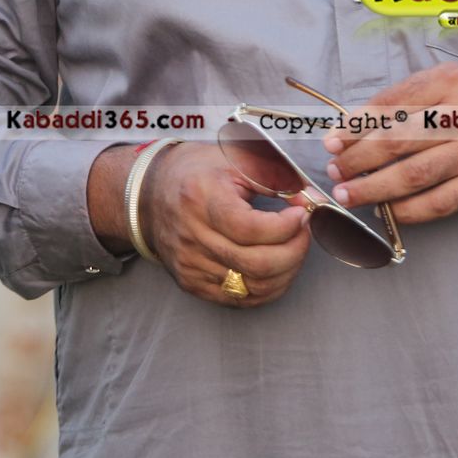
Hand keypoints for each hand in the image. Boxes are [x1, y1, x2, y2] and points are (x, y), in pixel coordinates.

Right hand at [137, 143, 311, 307]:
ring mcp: (190, 265)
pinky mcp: (191, 283)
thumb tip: (310, 199)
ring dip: (287, 271)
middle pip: (258, 264)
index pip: (252, 229)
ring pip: (253, 287)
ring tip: (293, 249)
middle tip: (304, 232)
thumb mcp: (233, 158)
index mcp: (200, 199)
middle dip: (295, 251)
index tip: (301, 212)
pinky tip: (277, 268)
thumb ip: (276, 176)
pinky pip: (240, 299)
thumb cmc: (195, 172)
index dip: (287, 226)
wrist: (147, 196)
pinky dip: (268, 288)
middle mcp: (192, 236)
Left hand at [322, 64, 457, 223]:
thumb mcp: (445, 81)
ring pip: (415, 176)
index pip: (391, 106)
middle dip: (358, 160)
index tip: (331, 142)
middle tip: (334, 171)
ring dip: (374, 188)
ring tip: (348, 194)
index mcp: (449, 81)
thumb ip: (403, 99)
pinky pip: (440, 202)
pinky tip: (385, 210)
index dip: (355, 127)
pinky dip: (407, 210)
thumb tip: (351, 127)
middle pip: (398, 142)